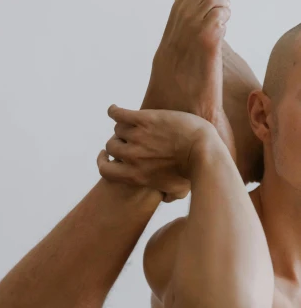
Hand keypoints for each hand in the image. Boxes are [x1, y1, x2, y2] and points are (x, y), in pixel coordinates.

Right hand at [97, 105, 215, 201]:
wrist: (204, 152)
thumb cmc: (195, 173)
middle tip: (126, 138)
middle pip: (112, 146)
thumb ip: (169, 195)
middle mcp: (132, 157)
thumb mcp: (180, 190)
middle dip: (118, 142)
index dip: (103, 162)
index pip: (105, 170)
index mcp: (135, 175)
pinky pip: (119, 113)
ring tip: (129, 123)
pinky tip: (115, 108)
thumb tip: (165, 198)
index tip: (106, 156)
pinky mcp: (145, 119)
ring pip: (118, 129)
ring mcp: (137, 137)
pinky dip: (114, 110)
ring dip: (122, 126)